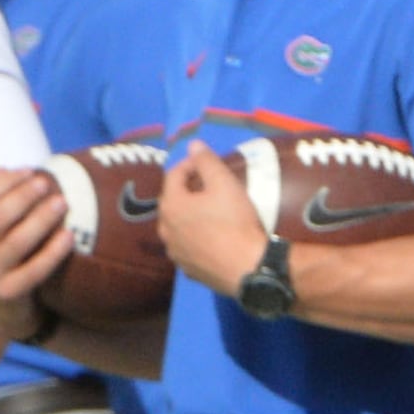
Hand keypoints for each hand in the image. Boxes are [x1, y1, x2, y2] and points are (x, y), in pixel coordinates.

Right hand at [0, 163, 70, 339]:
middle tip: (47, 184)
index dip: (7, 181)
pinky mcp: (8, 294)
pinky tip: (69, 236)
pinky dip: (53, 252)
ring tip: (62, 203)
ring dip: (41, 219)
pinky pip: (35, 270)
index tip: (31, 171)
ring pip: (17, 242)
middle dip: (23, 197)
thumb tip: (8, 169)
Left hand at [155, 140, 269, 293]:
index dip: (190, 164)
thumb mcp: (224, 184)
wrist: (248, 267)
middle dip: (188, 189)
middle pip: (173, 201)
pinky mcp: (187, 269)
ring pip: (178, 226)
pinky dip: (195, 236)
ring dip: (190, 214)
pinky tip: (211, 235)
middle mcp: (165, 230)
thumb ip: (207, 161)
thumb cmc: (235, 222)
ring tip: (210, 209)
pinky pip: (187, 246)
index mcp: (170, 206)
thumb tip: (193, 144)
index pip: (173, 175)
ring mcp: (174, 252)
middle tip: (209, 184)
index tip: (207, 161)